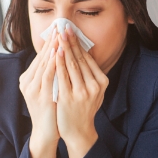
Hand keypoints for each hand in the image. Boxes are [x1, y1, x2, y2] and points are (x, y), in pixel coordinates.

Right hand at [19, 27, 59, 157]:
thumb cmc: (51, 108)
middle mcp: (27, 82)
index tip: (58, 29)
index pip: (40, 56)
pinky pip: (47, 76)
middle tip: (59, 26)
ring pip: (42, 65)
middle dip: (51, 41)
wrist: (47, 131)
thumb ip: (51, 73)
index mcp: (28, 78)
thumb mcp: (50, 87)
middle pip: (40, 57)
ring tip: (59, 36)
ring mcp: (32, 89)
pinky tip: (58, 54)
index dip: (49, 42)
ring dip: (51, 49)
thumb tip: (60, 55)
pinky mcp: (39, 96)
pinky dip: (52, 64)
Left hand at [55, 23, 108, 157]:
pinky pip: (62, 76)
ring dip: (64, 47)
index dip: (79, 44)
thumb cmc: (83, 108)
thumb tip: (84, 52)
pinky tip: (55, 52)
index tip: (72, 31)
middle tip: (64, 27)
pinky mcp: (69, 97)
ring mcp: (82, 92)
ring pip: (72, 65)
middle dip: (71, 41)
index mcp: (102, 82)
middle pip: (80, 59)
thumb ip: (90, 74)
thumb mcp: (93, 91)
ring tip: (58, 35)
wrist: (78, 130)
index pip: (88, 59)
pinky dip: (58, 62)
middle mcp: (94, 86)